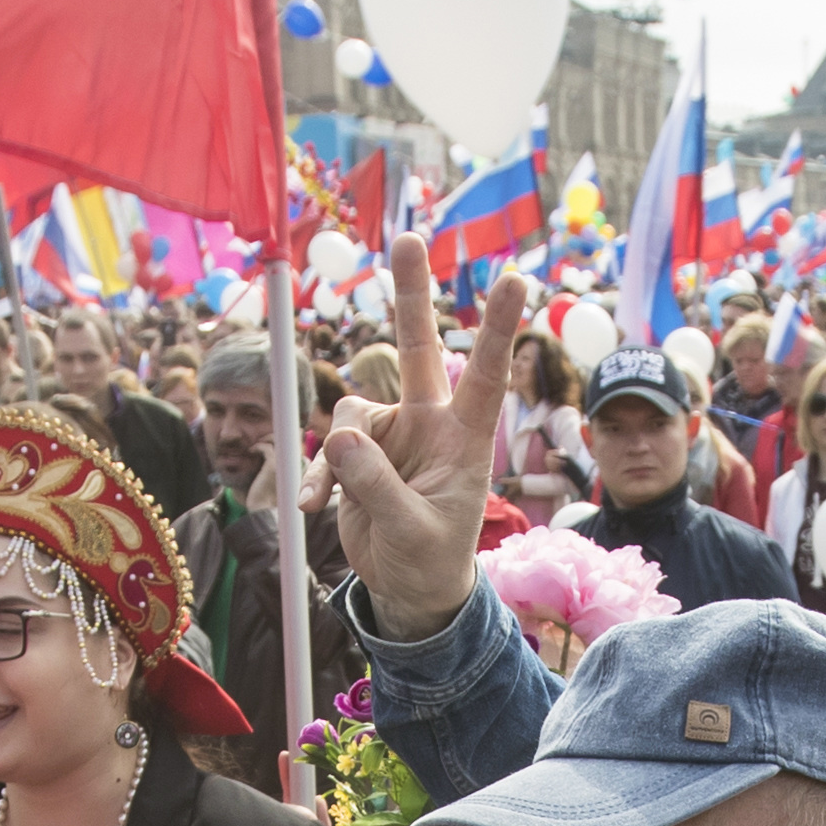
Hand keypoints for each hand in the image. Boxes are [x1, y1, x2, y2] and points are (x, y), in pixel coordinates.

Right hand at [322, 234, 534, 641]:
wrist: (408, 588)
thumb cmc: (430, 560)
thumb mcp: (411, 531)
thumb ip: (377, 487)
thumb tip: (339, 439)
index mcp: (464, 440)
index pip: (486, 376)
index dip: (498, 328)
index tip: (515, 279)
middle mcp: (429, 424)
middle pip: (418, 348)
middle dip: (412, 296)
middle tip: (411, 237)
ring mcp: (392, 434)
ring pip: (350, 413)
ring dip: (333, 457)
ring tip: (323, 501)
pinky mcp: (357, 452)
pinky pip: (326, 448)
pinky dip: (315, 477)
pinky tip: (310, 509)